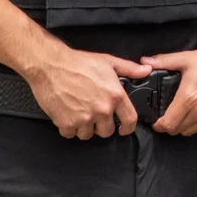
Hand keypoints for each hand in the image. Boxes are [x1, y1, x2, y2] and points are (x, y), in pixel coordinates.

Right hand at [23, 45, 152, 138]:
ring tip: (80, 112)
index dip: (128, 127)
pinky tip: (68, 114)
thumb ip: (129, 68)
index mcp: (115, 96)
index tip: (124, 128)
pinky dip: (68, 127)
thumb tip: (146, 70)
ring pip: (88, 134)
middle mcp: (101, 110)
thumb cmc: (78, 62)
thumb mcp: (108, 62)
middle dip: (101, 125)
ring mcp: (83, 118)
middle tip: (94, 113)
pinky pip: (70, 134)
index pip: (130, 120)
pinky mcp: (66, 123)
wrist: (51, 66)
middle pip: (107, 131)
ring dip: (84, 127)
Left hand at [144, 38, 196, 135]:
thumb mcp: (188, 58)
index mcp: (189, 98)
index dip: (158, 125)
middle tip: (167, 116)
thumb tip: (146, 61)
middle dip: (169, 125)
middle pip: (177, 130)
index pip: (168, 124)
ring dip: (183, 126)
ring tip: (181, 113)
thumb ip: (164, 61)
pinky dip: (196, 124)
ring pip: (189, 131)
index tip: (156, 121)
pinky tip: (196, 112)